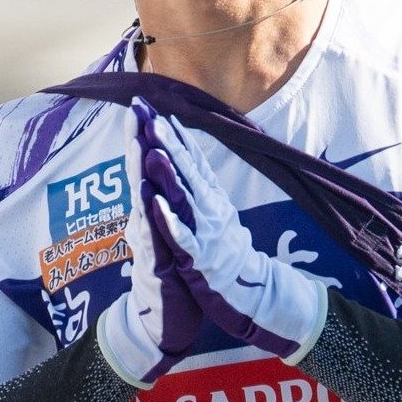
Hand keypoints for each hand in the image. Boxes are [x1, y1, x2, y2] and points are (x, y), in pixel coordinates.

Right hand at [93, 101, 208, 386]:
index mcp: (152, 213)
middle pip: (139, 177)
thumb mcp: (165, 232)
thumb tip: (153, 175)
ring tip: (141, 143)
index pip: (146, 168)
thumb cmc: (168, 275)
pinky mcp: (157, 267)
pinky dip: (154, 219)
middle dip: (137, 143)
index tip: (142, 105)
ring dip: (141, 174)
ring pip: (144, 203)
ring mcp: (149, 244)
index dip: (143, 137)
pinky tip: (150, 201)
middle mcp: (145, 223)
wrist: (162, 322)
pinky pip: (155, 240)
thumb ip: (158, 204)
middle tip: (134, 110)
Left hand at [137, 104, 328, 362]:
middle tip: (148, 114)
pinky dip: (170, 221)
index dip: (172, 134)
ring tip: (152, 148)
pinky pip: (183, 238)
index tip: (153, 107)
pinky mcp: (201, 260)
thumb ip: (203, 187)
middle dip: (166, 142)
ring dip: (169, 174)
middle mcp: (210, 209)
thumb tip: (188, 157)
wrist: (253, 293)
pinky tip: (156, 205)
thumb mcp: (216, 214)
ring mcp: (207, 233)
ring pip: (185, 198)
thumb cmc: (229, 254)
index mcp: (211, 198)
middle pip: (187, 171)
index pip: (191, 160)